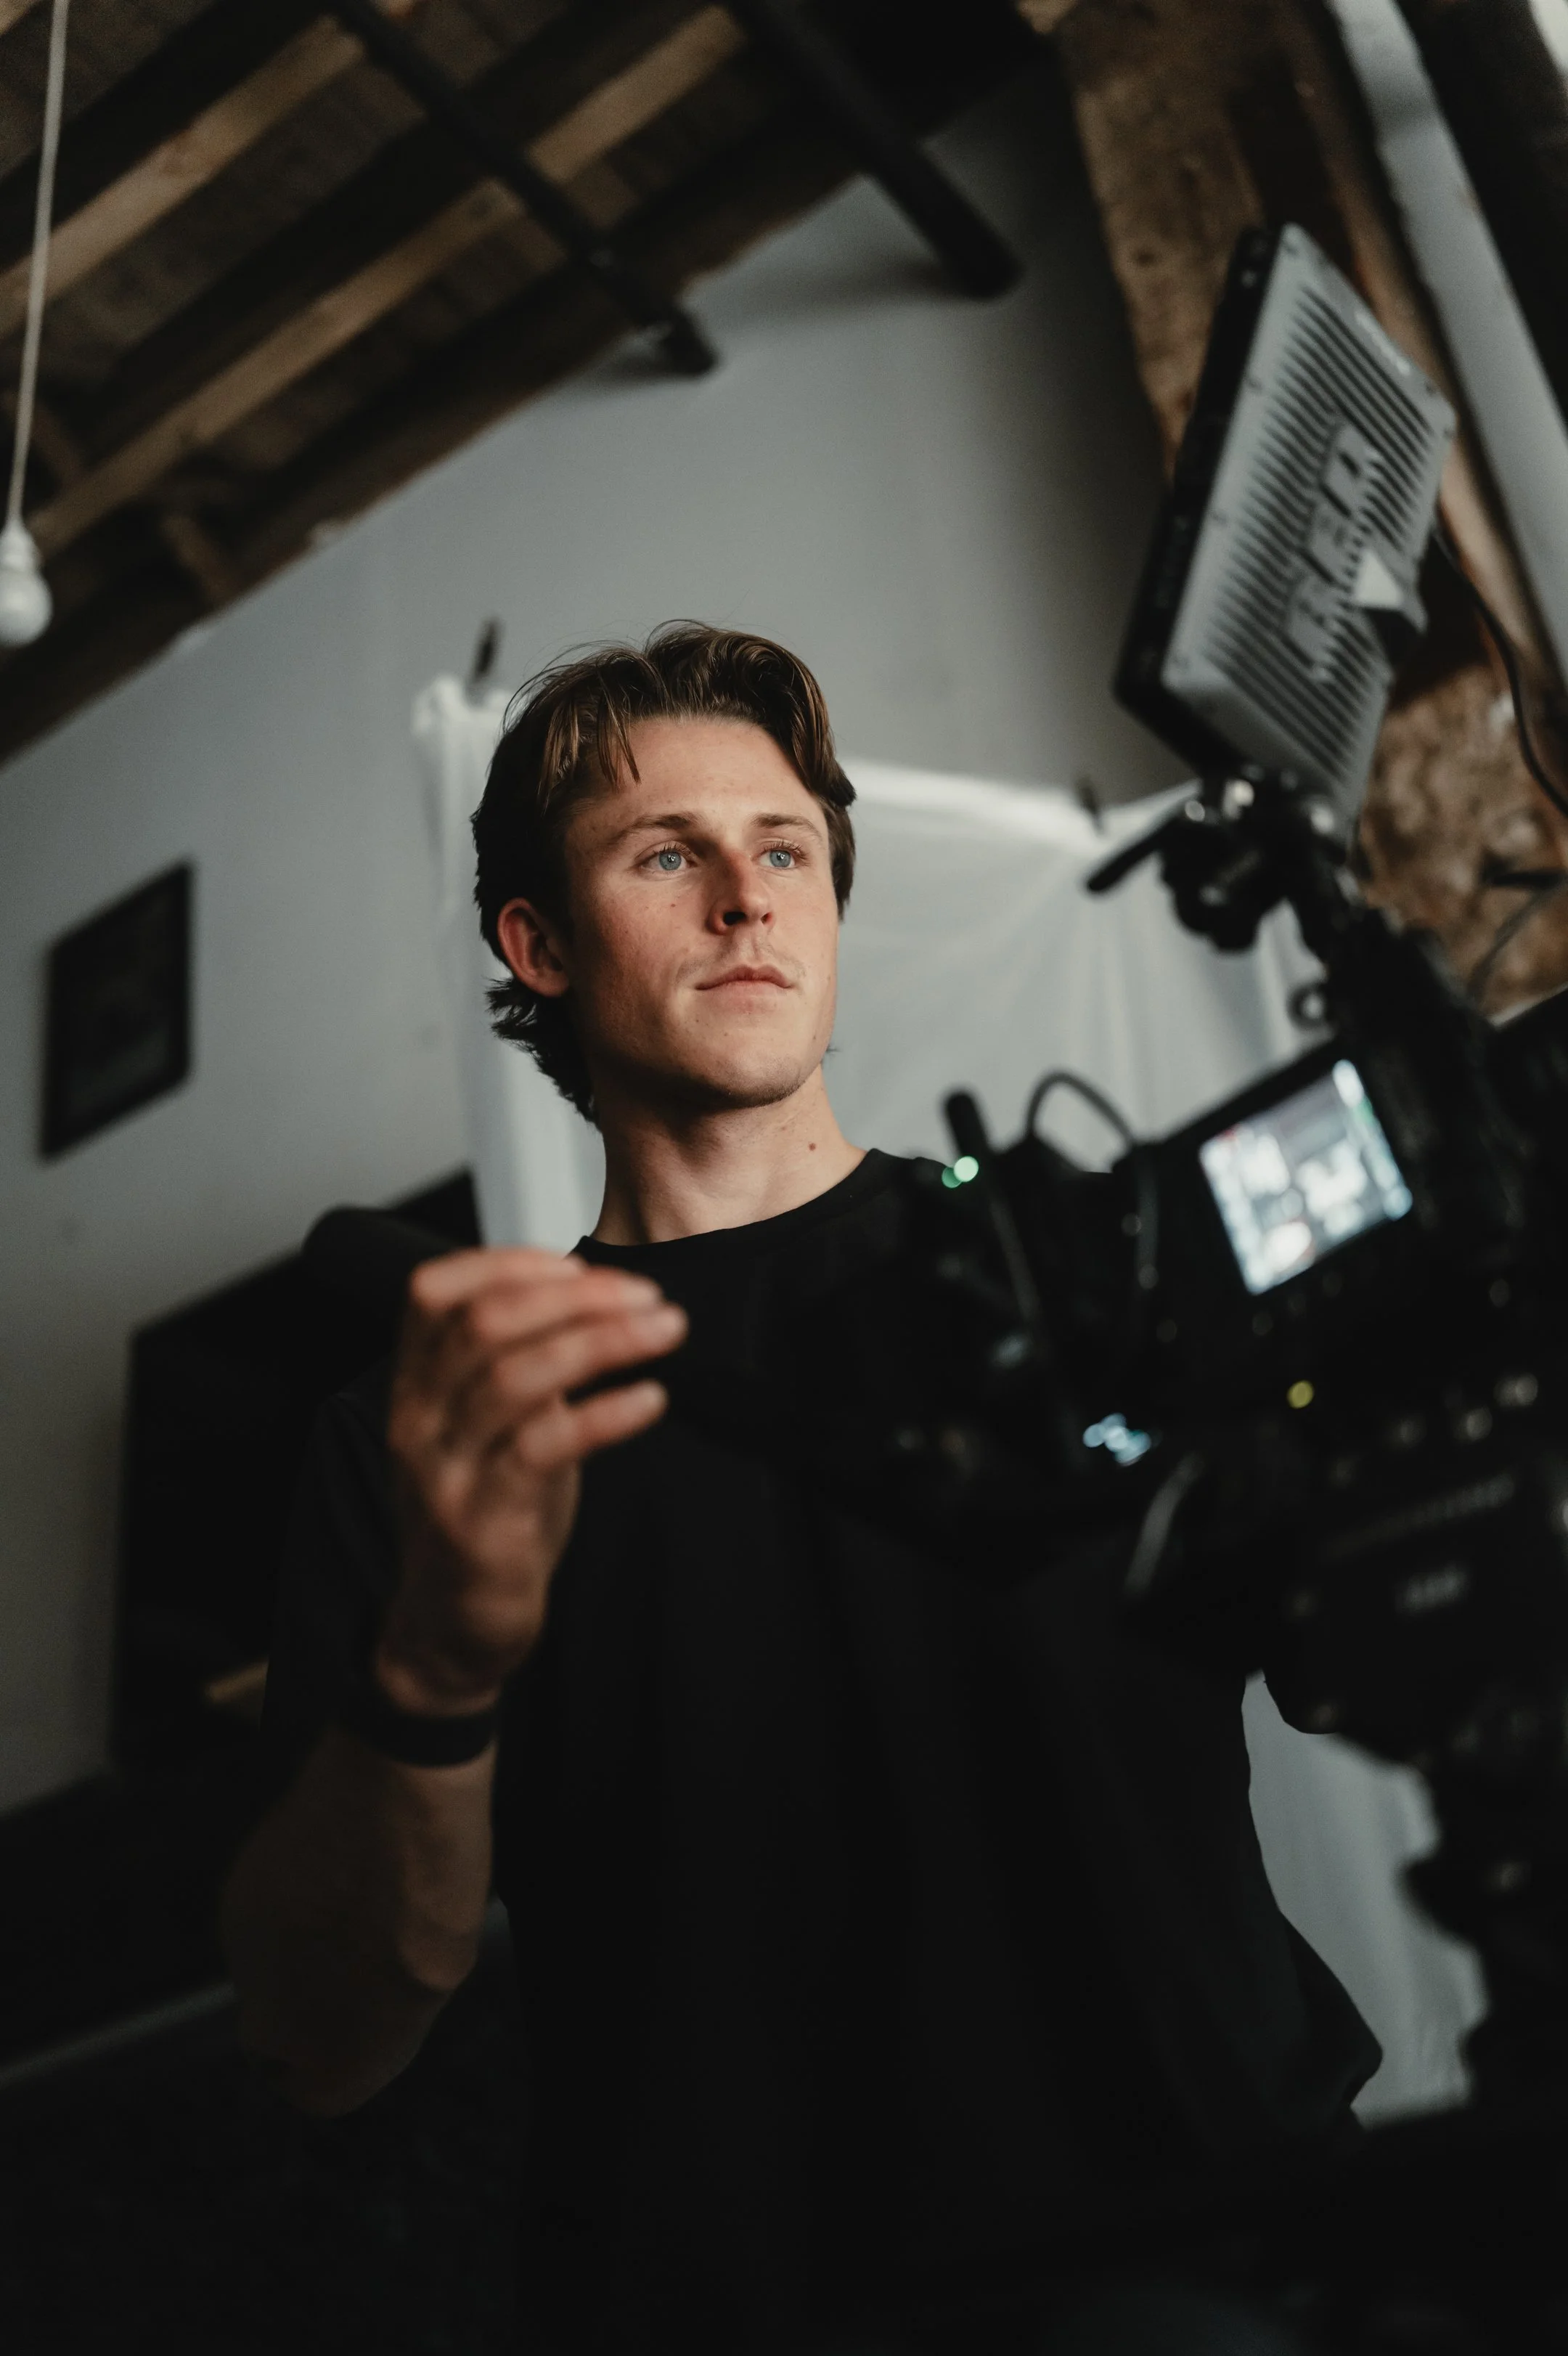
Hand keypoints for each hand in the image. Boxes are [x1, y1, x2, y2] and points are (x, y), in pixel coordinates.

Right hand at [378, 1248, 684, 1714]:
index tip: (584, 1265)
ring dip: (603, 1342)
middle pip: (487, 1323)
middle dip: (578, 1297)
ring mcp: (445, 1472)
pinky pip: (543, 1448)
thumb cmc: (487, 1512)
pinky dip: (605, 1414)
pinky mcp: (481, 1521)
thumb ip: (520, 1361)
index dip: (512, 1262)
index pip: (436, 1290)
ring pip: (515, 1377)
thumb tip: (587, 1292)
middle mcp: (418, 1419)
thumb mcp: (493, 1424)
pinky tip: (649, 1398)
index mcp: (415, 1384)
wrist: (454, 1624)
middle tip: (647, 1296)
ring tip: (665, 1330)